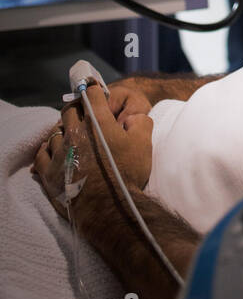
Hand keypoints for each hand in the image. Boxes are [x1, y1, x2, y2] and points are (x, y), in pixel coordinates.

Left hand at [32, 84, 153, 214]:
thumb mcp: (144, 144)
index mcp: (98, 122)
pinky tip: (52, 150)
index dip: (92, 90)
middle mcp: (76, 132)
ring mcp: (60, 152)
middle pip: (69, 110)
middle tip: (82, 114)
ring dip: (62, 129)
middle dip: (76, 108)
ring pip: (55, 131)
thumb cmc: (127, 175)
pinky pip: (42, 153)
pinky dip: (47, 148)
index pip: (90, 95)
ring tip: (69, 135)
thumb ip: (140, 123)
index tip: (92, 90)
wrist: (109, 208)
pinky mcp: (49, 171)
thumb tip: (133, 117)